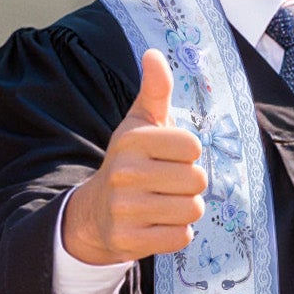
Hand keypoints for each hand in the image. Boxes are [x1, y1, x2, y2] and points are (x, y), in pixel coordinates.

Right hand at [59, 49, 208, 265]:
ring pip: (192, 210)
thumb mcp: (140, 123)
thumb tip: (154, 53)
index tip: (168, 156)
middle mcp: (125, 173)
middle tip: (167, 184)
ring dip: (185, 209)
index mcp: (133, 140)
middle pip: (197, 180)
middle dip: (190, 184)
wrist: (96, 211)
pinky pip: (181, 238)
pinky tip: (157, 224)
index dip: (188, 153)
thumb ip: (155, 90)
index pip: (192, 146)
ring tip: (163, 203)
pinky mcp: (129, 240)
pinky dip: (176, 233)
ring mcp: (125, 209)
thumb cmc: (130, 161)